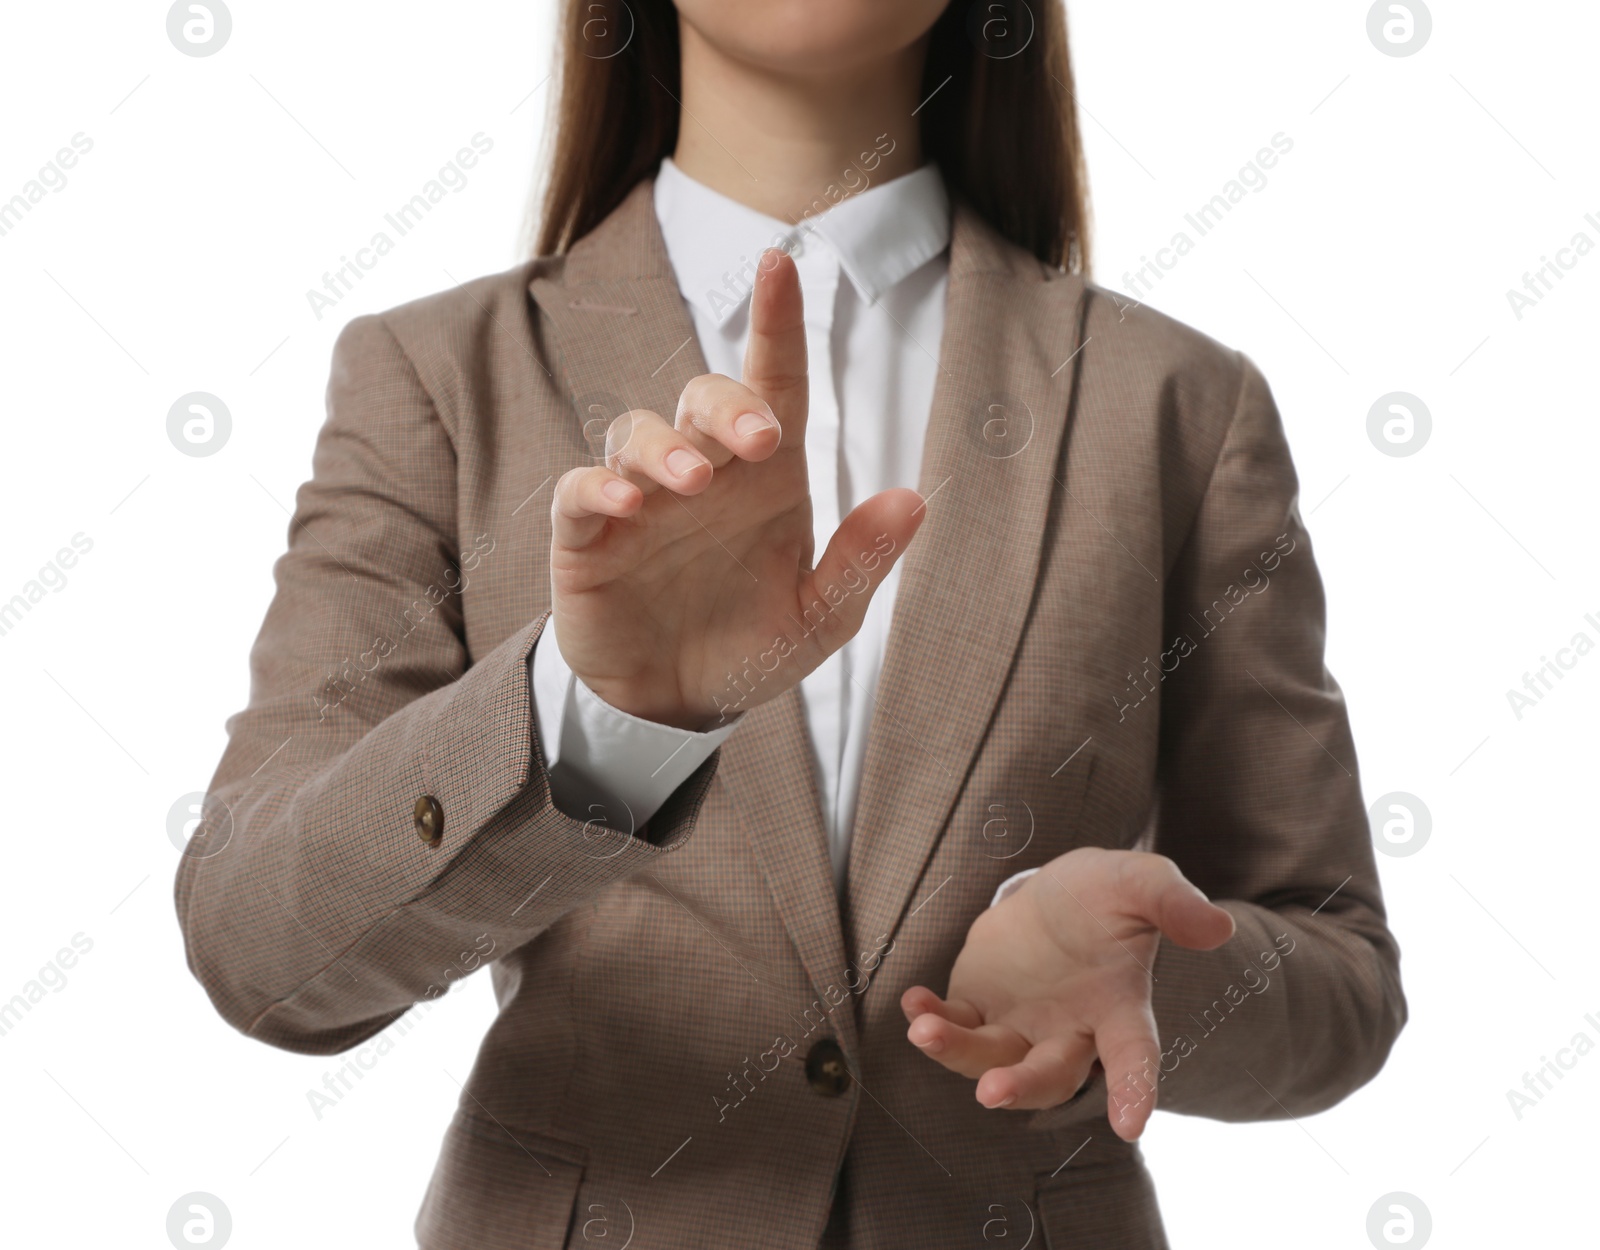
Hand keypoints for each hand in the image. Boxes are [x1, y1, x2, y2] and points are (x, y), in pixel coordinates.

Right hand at [549, 248, 924, 729]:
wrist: (675, 706)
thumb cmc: (749, 647)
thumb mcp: (820, 619)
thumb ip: (861, 562)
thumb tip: (913, 499)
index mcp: (766, 480)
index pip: (776, 383)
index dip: (777, 323)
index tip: (781, 264)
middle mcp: (704, 473)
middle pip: (705, 397)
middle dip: (729, 403)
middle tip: (759, 440)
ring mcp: (642, 499)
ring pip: (638, 430)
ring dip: (665, 445)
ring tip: (692, 482)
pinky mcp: (588, 535)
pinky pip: (581, 489)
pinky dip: (598, 484)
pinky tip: (628, 503)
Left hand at [900, 848, 1234, 1140]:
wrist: (1058, 891)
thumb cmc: (1108, 895)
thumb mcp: (1142, 882)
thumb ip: (1173, 902)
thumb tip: (1217, 926)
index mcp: (1119, 1007)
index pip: (1134, 1056)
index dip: (1134, 1088)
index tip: (1130, 1125)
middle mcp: (1070, 1031)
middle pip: (1049, 1075)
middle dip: (1022, 1085)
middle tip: (992, 1091)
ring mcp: (1021, 1026)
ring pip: (991, 1059)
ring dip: (958, 1053)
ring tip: (926, 1031)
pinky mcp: (980, 1008)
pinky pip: (955, 1027)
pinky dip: (933, 1021)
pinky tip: (914, 1005)